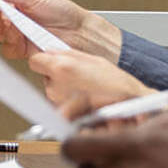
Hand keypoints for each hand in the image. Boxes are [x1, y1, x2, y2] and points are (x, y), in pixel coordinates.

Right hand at [0, 0, 120, 62]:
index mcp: (17, 4)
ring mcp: (19, 36)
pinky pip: (8, 48)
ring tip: (14, 20)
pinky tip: (19, 34)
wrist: (82, 34)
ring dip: (3, 26)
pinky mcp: (24, 51)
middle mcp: (16, 20)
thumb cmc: (66, 14)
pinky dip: (11, 40)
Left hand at [28, 48, 151, 108]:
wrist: (132, 110)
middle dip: (56, 75)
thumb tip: (51, 50)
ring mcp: (59, 103)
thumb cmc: (118, 86)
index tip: (51, 62)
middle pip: (45, 76)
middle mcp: (56, 87)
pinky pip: (60, 105)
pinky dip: (69, 103)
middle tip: (77, 77)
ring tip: (85, 90)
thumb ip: (68, 54)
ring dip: (63, 89)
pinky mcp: (64, 117)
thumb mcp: (94, 60)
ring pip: (52, 90)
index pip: (35, 61)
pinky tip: (85, 101)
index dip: (44, 60)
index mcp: (62, 68)